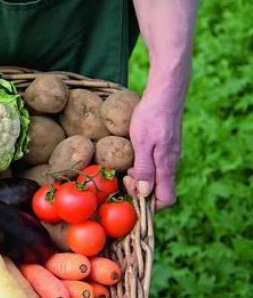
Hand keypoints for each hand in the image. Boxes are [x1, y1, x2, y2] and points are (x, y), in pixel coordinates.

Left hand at [124, 89, 183, 210]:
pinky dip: (142, 166)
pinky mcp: (165, 147)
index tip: (132, 194)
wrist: (165, 93)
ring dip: (139, 177)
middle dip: (140, 189)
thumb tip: (144, 193)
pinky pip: (154, 165)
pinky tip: (131, 155)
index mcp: (167, 166)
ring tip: (127, 164)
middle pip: (158, 190)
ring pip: (155, 177)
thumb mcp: (142, 143)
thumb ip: (145, 169)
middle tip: (125, 175)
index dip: (149, 205)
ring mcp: (169, 155)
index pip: (166, 199)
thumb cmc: (151, 116)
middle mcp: (171, 164)